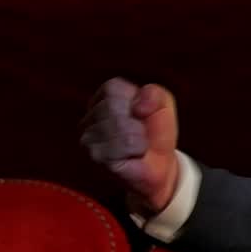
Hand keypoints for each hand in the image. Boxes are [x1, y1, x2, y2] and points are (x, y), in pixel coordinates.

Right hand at [80, 78, 180, 216]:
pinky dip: (136, 149)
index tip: (143, 112)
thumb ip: (153, 94)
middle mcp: (90, 116)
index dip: (136, 100)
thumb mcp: (163, 104)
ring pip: (118, 125)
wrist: (160, 163)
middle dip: (138, 119)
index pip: (112, 88)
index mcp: (104, 98)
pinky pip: (121, 145)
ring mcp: (88, 138)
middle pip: (113, 106)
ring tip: (138, 143)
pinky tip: (134, 154)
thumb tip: (137, 107)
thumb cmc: (157, 130)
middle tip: (141, 131)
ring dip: (139, 136)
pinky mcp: (95, 156)